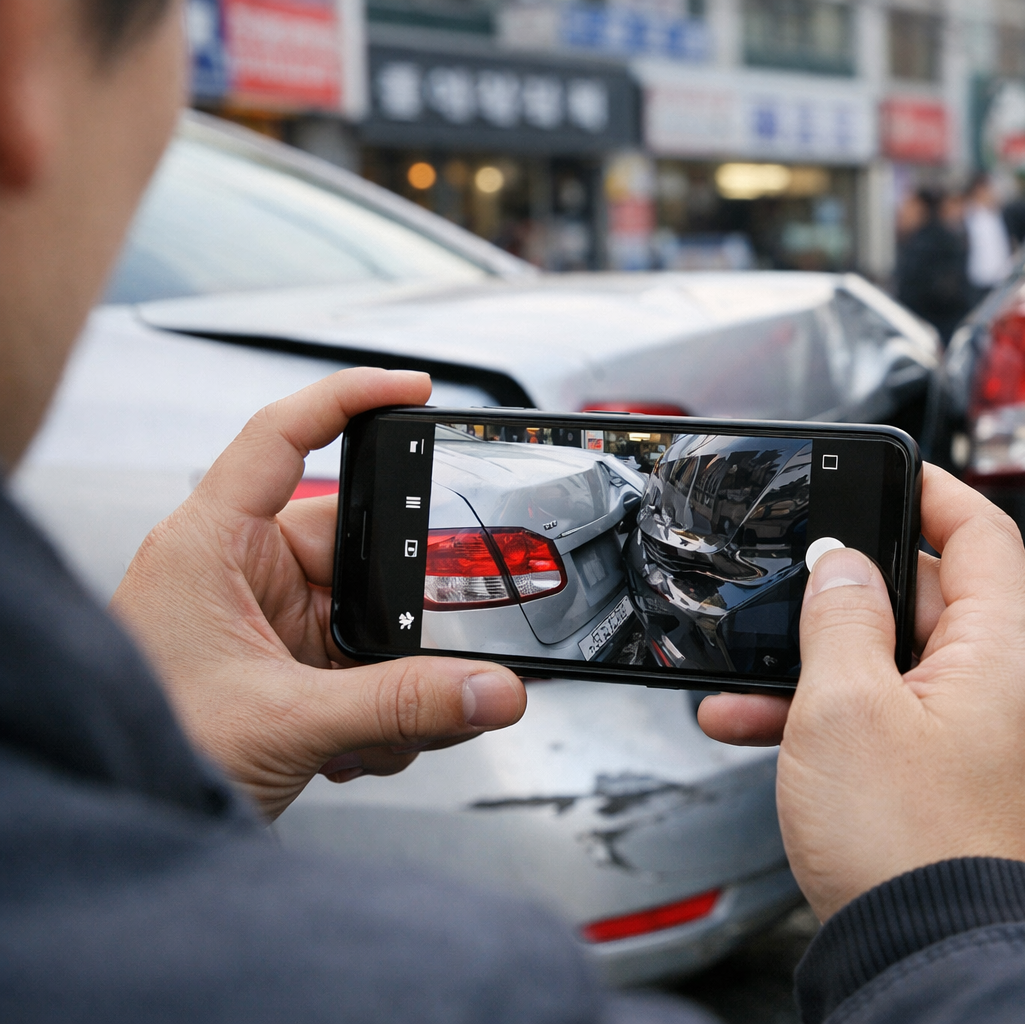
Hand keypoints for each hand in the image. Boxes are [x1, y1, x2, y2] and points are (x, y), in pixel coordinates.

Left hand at [110, 369, 525, 819]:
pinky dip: (383, 706)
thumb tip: (492, 688)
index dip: (349, 398)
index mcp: (212, 546)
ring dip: (397, 674)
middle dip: (406, 611)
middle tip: (443, 649)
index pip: (284, 437)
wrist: (124, 826)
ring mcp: (267, 623)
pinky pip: (363, 663)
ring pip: (372, 616)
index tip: (416, 389)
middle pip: (361, 549)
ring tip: (391, 728)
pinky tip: (366, 747)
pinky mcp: (287, 670)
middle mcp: (241, 573)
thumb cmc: (146, 749)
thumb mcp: (288, 721)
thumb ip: (403, 705)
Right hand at [697, 466, 1024, 919]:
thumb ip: (842, 617)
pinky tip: (780, 741)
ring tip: (751, 695)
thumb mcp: (844, 708)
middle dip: (848, 605)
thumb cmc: (905, 849)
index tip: (886, 474)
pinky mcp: (976, 795)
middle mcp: (1021, 696)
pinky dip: (853, 725)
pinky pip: (912, 731)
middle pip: (936, 605)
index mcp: (1008, 655)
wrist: (936, 963)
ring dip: (832, 674)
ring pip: (910, 675)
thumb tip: (844, 565)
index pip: (983, 532)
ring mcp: (1002, 749)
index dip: (931, 491)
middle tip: (787, 607)